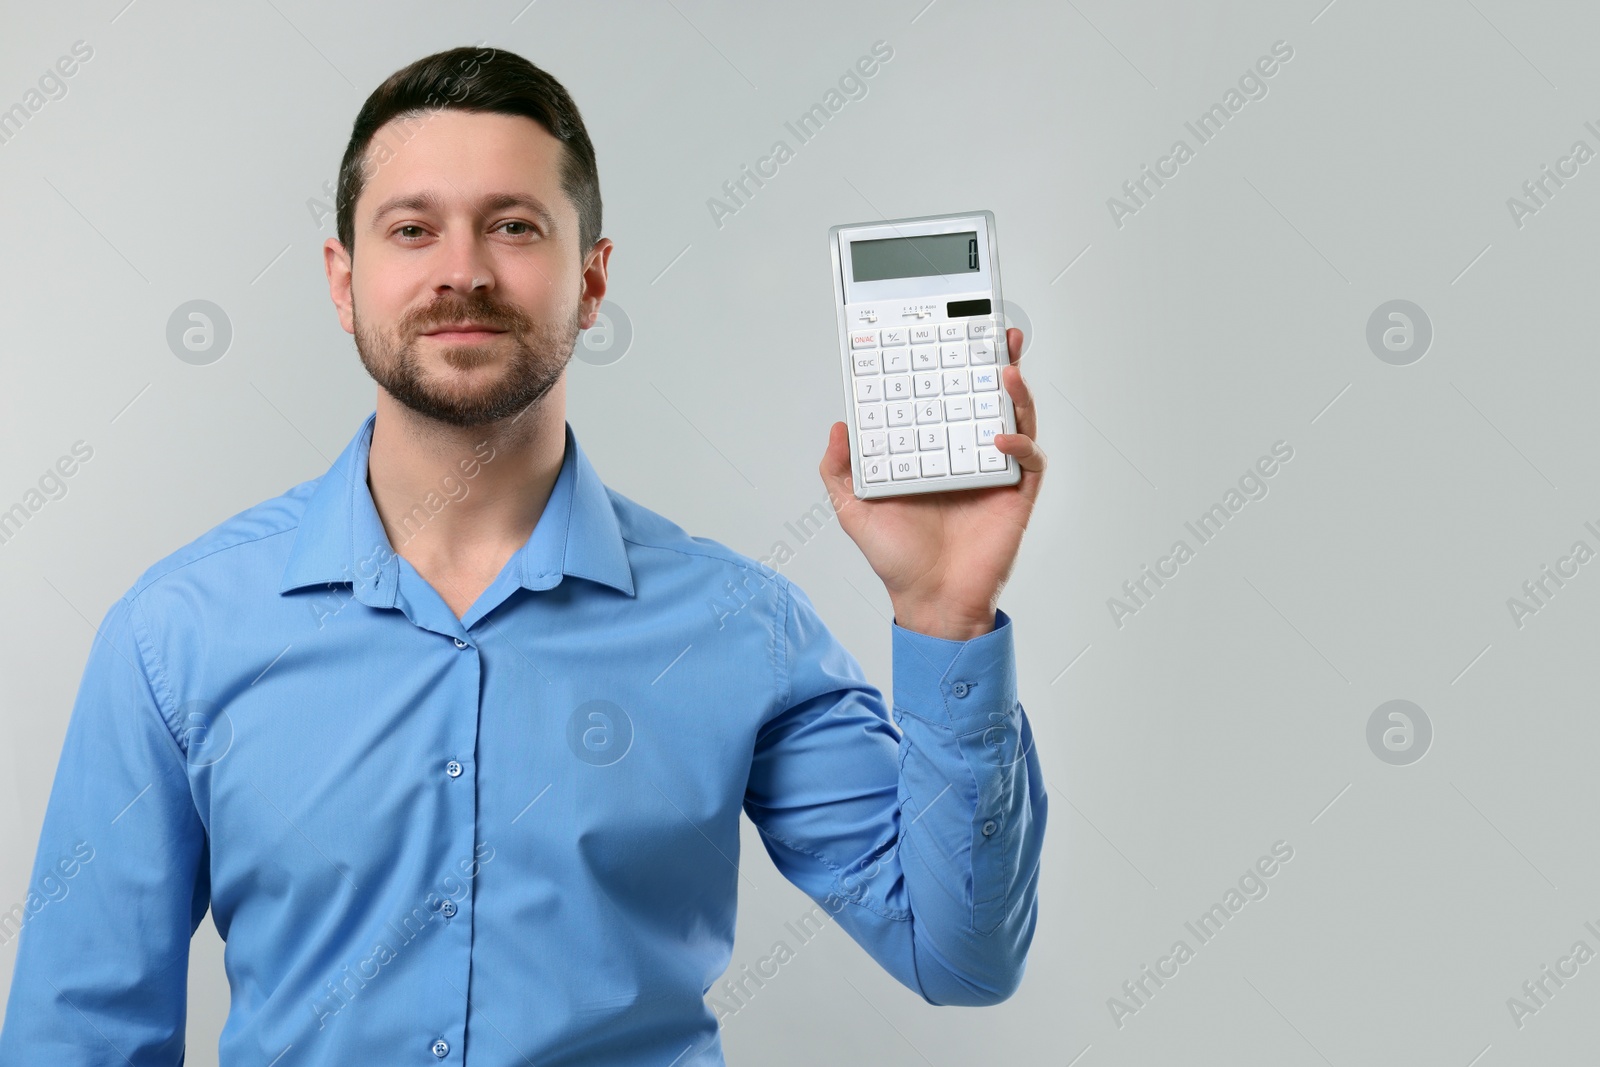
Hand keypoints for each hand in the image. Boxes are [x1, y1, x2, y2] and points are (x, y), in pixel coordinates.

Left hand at [819, 327, 1045, 640]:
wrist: (931, 601)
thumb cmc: (897, 560)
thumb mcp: (853, 510)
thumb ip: (840, 470)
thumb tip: (838, 427)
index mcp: (931, 451)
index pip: (942, 399)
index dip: (947, 368)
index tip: (944, 336)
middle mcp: (965, 454)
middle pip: (984, 398)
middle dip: (993, 362)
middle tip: (996, 331)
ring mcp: (994, 472)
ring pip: (1014, 418)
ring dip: (1015, 391)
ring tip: (1006, 367)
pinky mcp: (1016, 494)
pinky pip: (1028, 460)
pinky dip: (1019, 444)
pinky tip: (1001, 439)